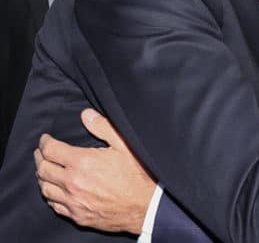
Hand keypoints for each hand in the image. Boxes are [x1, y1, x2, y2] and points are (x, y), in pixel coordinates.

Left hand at [34, 108, 155, 233]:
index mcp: (82, 162)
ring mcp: (73, 201)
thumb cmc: (138, 174)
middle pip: (43, 169)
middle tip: (41, 152)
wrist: (147, 205)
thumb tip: (86, 115)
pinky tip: (55, 190)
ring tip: (45, 170)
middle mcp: (73, 183)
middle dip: (39, 158)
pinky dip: (50, 195)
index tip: (45, 139)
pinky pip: (54, 205)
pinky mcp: (78, 215)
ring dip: (42, 177)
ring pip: (45, 189)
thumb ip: (103, 127)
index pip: (51, 150)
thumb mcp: (125, 145)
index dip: (45, 142)